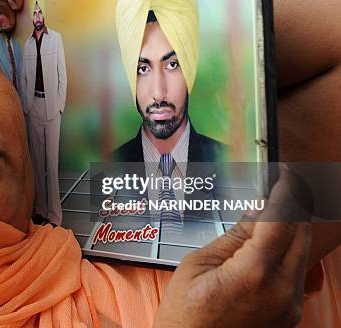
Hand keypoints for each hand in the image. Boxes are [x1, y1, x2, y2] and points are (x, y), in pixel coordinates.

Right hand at [154, 167, 312, 327]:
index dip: (286, 191)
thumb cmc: (185, 315)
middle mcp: (281, 290)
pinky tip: (267, 241)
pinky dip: (286, 250)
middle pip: (301, 233)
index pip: (282, 219)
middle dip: (293, 205)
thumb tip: (257, 211)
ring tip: (268, 211)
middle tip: (279, 187)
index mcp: (254, 274)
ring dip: (291, 227)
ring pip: (302, 251)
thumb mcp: (198, 264)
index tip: (284, 174)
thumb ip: (234, 236)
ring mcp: (289, 305)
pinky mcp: (288, 313)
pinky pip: (295, 271)